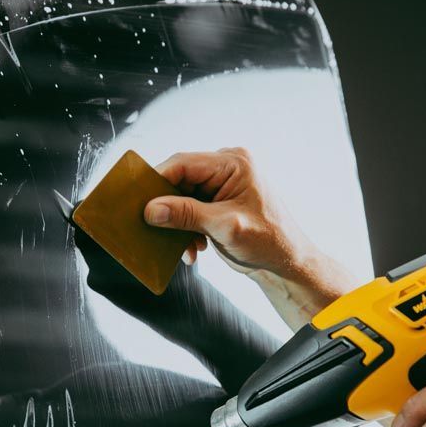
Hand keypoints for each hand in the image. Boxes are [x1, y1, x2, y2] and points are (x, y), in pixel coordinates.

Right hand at [143, 149, 357, 327]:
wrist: (286, 263)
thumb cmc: (268, 242)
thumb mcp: (224, 227)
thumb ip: (186, 215)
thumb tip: (152, 209)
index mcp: (234, 163)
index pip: (183, 163)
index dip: (157, 181)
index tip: (139, 203)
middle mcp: (227, 167)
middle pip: (179, 179)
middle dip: (168, 208)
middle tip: (156, 228)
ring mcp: (222, 184)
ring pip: (181, 196)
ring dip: (178, 223)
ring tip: (186, 246)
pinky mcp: (218, 200)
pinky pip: (189, 208)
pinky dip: (186, 229)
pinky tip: (194, 248)